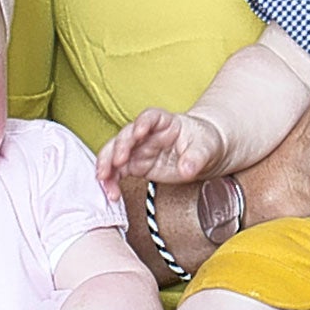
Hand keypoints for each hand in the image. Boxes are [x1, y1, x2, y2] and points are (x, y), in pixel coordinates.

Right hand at [97, 108, 227, 199]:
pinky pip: (117, 172)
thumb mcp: (205, 148)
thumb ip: (196, 157)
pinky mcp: (135, 166)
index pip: (150, 117)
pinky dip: (111, 181)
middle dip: (118, 147)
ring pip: (115, 153)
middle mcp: (146, 133)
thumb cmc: (203, 143)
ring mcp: (138, 149)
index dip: (142, 123)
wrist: (202, 154)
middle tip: (116, 162)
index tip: (138, 132)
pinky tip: (110, 192)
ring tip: (104, 180)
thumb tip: (187, 169)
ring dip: (106, 165)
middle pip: (126, 135)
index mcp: (164, 122)